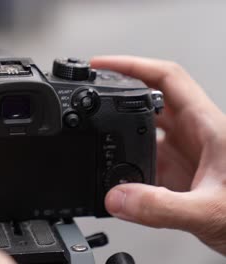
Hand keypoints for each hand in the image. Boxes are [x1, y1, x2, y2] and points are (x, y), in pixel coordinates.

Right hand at [91, 56, 225, 254]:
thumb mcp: (209, 211)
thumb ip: (160, 206)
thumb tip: (116, 196)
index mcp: (207, 126)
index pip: (166, 78)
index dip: (131, 66)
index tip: (101, 65)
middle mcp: (195, 134)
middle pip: (149, 100)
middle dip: (117, 95)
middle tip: (89, 95)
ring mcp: (186, 154)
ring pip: (144, 132)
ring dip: (120, 135)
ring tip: (95, 136)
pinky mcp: (180, 175)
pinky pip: (145, 161)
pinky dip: (126, 165)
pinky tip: (115, 175)